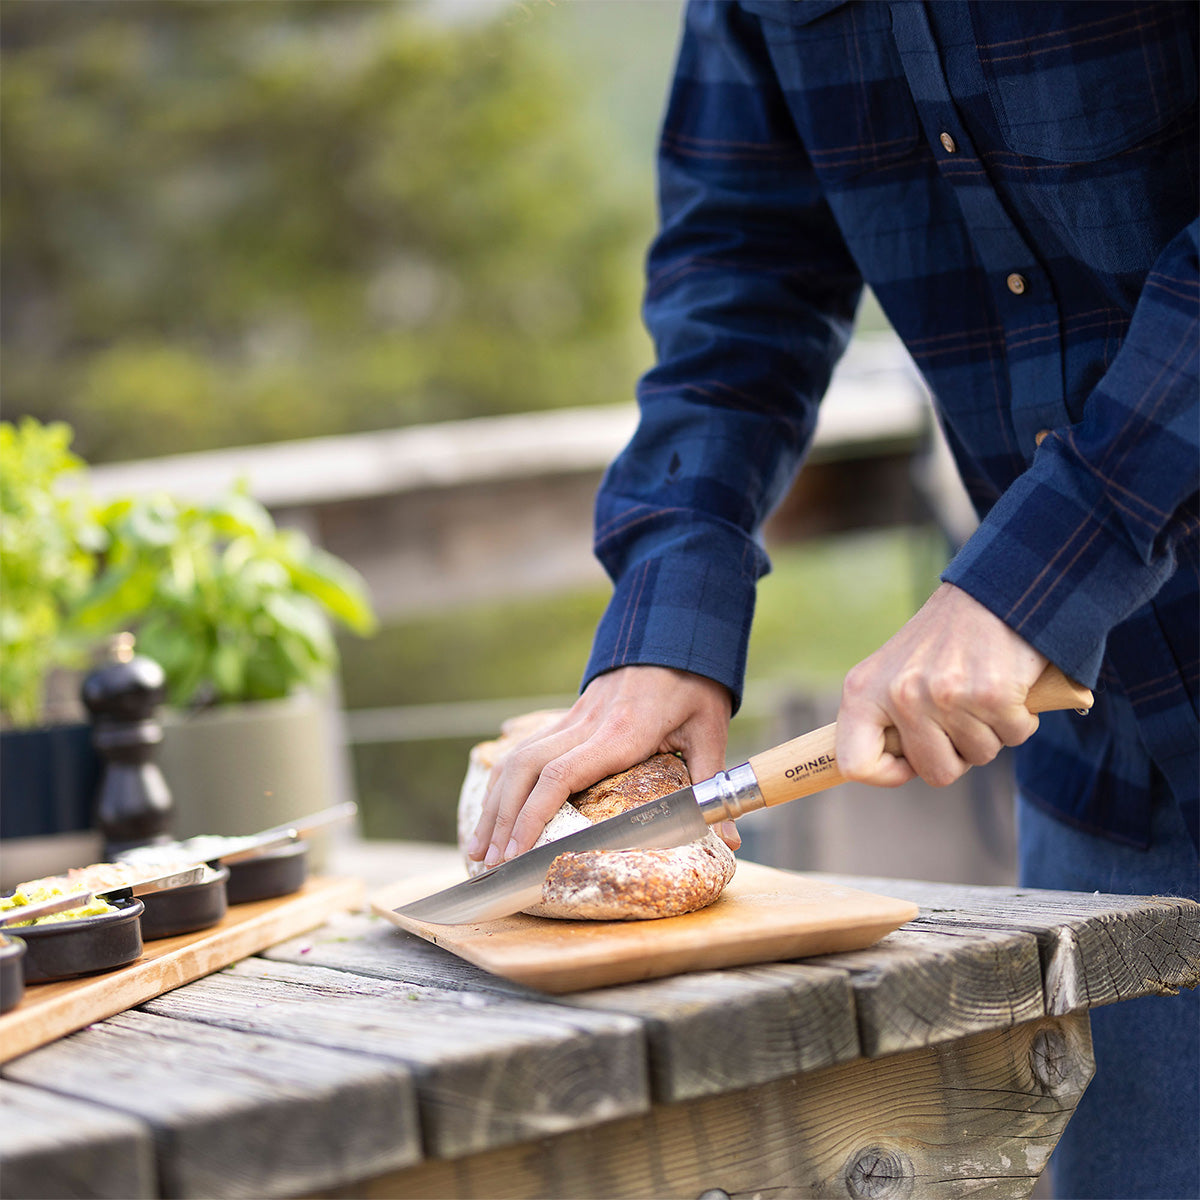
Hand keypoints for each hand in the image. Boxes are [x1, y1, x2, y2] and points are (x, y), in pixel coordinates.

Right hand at [467, 666, 735, 866]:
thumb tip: (730, 840)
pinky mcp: (567, 717)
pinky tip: (493, 810)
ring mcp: (571, 719)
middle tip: (490, 863)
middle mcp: (586, 726)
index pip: (559, 775)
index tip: (518, 853)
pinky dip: (501, 783)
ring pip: (515, 759)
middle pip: (524, 770)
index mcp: (619, 734)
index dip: (533, 815)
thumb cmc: (693, 684)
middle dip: (501, 819)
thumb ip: (712, 784)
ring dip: (493, 804)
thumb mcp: (709, 731)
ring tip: (478, 847)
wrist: (674, 632)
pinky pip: (522, 749)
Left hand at [836, 582, 1046, 787]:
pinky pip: (1014, 737)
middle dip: (957, 753)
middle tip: (961, 714)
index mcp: (864, 691)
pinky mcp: (991, 695)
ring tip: (981, 691)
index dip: (888, 774)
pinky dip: (1020, 719)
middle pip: (935, 773)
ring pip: (978, 756)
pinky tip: (1008, 686)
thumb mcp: (892, 672)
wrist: (993, 594)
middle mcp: (899, 694)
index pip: (855, 764)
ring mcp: (944, 696)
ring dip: (990, 731)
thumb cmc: (942, 641)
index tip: (910, 761)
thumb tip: (887, 770)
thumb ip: (884, 719)